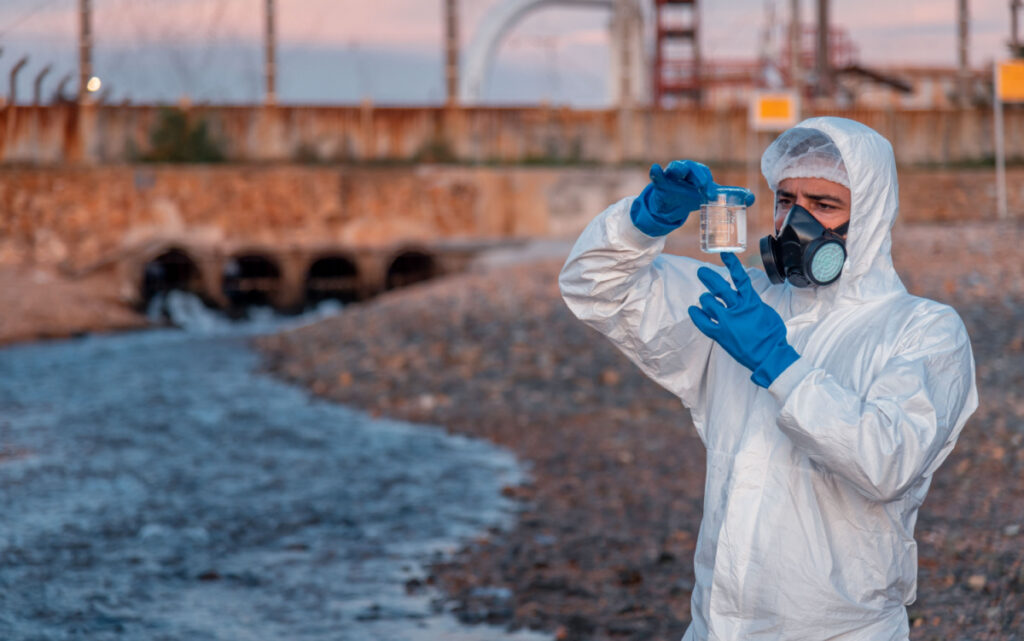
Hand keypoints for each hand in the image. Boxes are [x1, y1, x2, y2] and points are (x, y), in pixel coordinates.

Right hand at [630, 161, 754, 236]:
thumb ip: (729, 194)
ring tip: (676, 171)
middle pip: (691, 169)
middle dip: (696, 177)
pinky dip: (656, 172)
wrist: (673, 201)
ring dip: (677, 169)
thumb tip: (753, 198)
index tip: (710, 193)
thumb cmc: (693, 193)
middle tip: (701, 187)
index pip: (703, 173)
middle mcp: (686, 170)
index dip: (707, 181)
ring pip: (675, 168)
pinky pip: (657, 175)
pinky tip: (655, 169)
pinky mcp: (660, 182)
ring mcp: (672, 175)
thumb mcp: (711, 194)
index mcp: (699, 172)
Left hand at [687, 252, 798, 387]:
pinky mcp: (720, 335)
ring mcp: (727, 322)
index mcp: (751, 302)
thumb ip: (754, 303)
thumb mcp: (767, 313)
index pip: (740, 278)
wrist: (769, 355)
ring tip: (705, 300)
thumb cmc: (772, 336)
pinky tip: (693, 310)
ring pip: (708, 303)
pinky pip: (703, 322)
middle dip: (709, 277)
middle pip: (719, 288)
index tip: (724, 254)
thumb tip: (747, 298)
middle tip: (702, 272)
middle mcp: (738, 309)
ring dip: (705, 299)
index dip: (732, 265)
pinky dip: (696, 315)